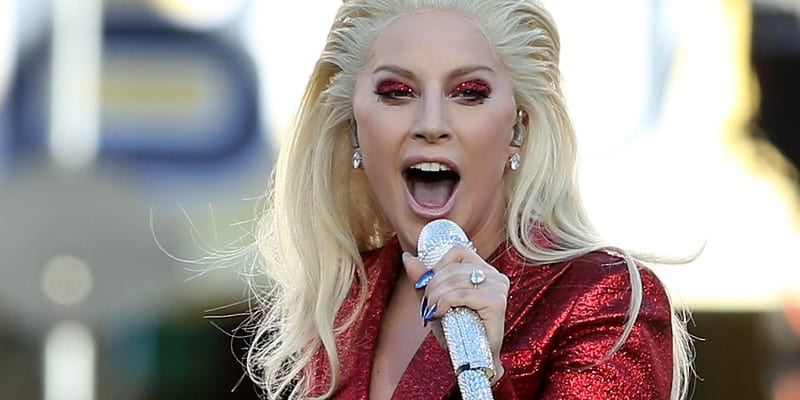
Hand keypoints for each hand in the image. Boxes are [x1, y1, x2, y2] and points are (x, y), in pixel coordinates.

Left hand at [402, 245, 509, 381]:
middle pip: (454, 266)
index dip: (438, 264)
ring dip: (435, 295)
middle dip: (432, 284)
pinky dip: (444, 302)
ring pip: (455, 279)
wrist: (473, 359)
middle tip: (426, 304)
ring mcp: (498, 288)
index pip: (459, 251)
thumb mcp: (436, 301)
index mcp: (486, 271)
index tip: (429, 285)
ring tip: (431, 311)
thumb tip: (408, 257)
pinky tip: (439, 313)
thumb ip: (424, 279)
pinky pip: (461, 294)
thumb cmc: (457, 331)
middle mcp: (495, 276)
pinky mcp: (496, 302)